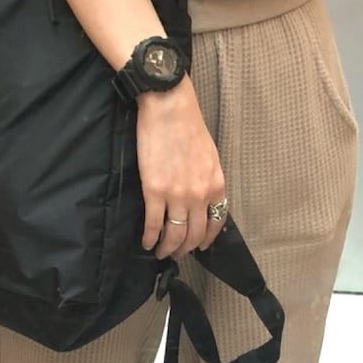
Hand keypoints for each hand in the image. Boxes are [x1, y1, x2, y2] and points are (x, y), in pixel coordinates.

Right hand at [136, 80, 227, 259]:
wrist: (169, 108)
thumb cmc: (188, 126)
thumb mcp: (209, 156)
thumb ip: (207, 180)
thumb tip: (201, 198)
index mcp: (216, 185)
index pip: (215, 223)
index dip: (206, 239)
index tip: (198, 245)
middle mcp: (200, 195)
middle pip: (194, 234)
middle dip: (185, 248)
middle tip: (176, 254)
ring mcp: (177, 195)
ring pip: (174, 234)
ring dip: (167, 248)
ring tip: (161, 252)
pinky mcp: (154, 191)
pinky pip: (153, 224)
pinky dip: (150, 237)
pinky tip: (147, 242)